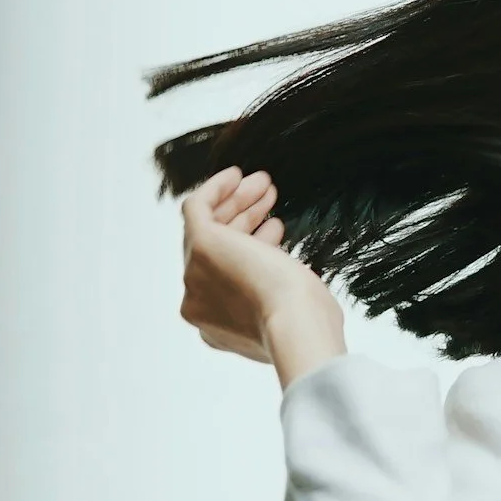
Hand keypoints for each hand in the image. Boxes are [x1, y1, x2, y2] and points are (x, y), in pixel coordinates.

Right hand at [179, 166, 346, 386]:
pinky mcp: (201, 246)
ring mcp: (195, 274)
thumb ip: (271, 298)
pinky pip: (196, 208)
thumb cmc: (306, 322)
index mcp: (214, 325)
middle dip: (244, 218)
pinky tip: (236, 175)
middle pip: (216, 248)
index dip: (250, 245)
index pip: (226, 274)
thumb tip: (279, 279)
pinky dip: (215, 188)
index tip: (276, 226)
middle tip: (270, 196)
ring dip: (237, 201)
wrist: (298, 325)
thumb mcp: (286, 311)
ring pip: (209, 227)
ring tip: (267, 185)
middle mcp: (197, 302)